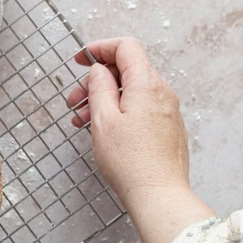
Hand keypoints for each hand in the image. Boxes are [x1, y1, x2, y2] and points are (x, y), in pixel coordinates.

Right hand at [67, 38, 213, 242]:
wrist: (159, 195)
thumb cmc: (131, 162)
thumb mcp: (103, 119)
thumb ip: (99, 87)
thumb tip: (99, 70)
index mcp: (147, 84)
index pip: (126, 47)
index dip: (101, 48)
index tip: (82, 59)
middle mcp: (162, 93)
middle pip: (127, 71)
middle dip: (96, 81)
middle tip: (74, 101)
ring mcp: (168, 111)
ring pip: (132, 92)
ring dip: (105, 100)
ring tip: (82, 121)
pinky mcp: (168, 129)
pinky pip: (141, 109)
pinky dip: (119, 112)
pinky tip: (103, 131)